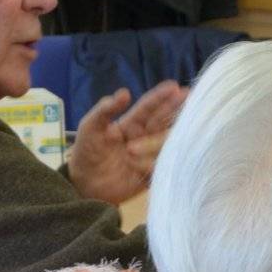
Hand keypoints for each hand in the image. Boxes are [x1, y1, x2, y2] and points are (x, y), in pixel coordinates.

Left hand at [67, 80, 186, 204]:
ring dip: (154, 144)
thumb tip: (125, 93)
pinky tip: (139, 167)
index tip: (175, 87)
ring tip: (130, 151)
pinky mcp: (153, 173)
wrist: (85, 185)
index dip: (161, 97)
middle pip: (163, 122)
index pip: (149, 108)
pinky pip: (160, 166)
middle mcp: (146, 137)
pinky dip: (152, 164)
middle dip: (174, 111)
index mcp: (132, 123)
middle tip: (186, 100)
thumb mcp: (90, 127)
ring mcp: (150, 155)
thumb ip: (105, 110)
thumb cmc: (87, 152)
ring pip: (165, 144)